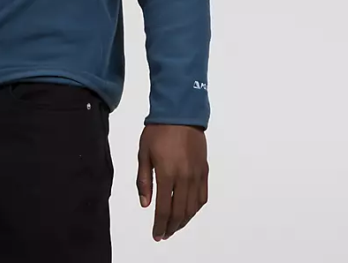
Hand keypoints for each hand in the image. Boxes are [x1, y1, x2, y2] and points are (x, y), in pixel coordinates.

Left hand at [136, 124, 208, 241]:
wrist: (180, 113)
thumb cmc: (157, 131)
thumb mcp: (143, 153)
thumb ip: (144, 180)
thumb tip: (145, 205)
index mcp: (167, 173)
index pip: (164, 208)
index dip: (160, 225)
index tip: (156, 234)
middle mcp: (184, 177)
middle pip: (180, 212)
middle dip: (171, 227)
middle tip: (164, 234)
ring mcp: (196, 175)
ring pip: (192, 207)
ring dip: (184, 220)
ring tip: (175, 226)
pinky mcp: (204, 170)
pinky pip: (202, 196)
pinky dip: (195, 208)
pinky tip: (189, 211)